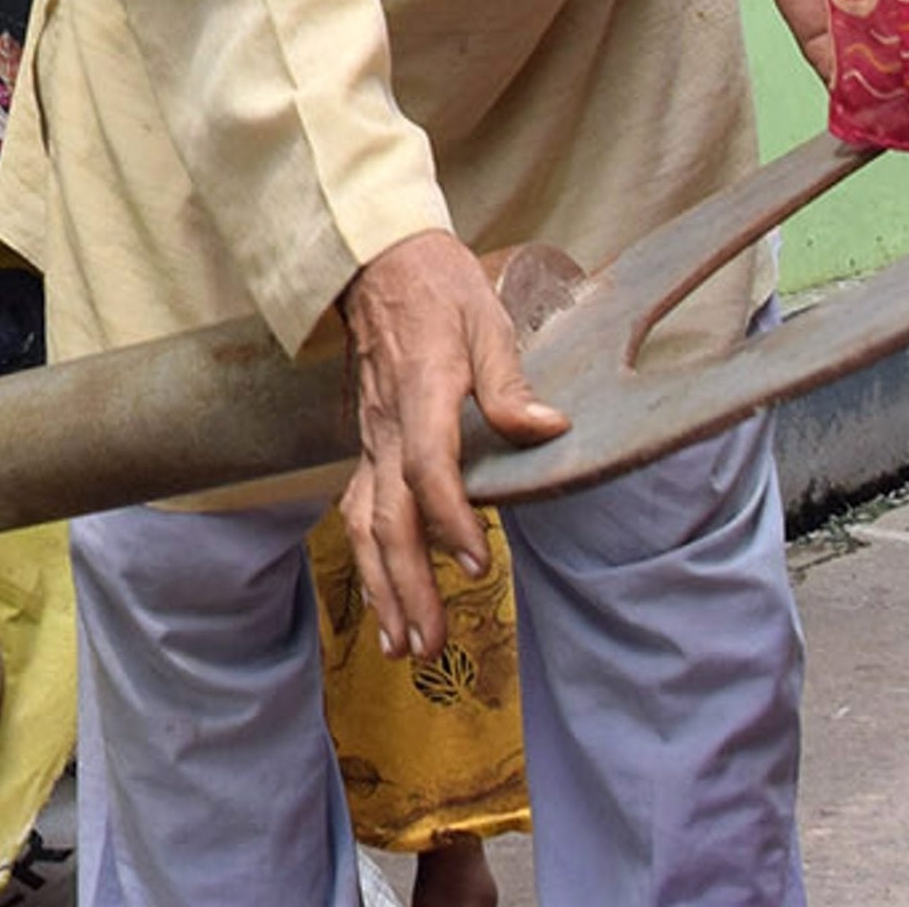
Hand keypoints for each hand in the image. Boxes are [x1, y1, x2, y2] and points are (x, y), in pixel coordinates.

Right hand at [337, 230, 567, 660]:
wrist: (378, 261)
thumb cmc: (440, 287)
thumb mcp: (487, 319)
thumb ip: (511, 381)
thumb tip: (550, 429)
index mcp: (423, 389)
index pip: (427, 466)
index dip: (450, 518)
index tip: (479, 562)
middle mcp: (389, 424)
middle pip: (389, 516)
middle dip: (408, 585)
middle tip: (429, 647)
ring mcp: (372, 437)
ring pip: (365, 524)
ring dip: (382, 588)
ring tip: (402, 647)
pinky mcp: (368, 443)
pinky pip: (358, 509)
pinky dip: (366, 560)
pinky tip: (380, 600)